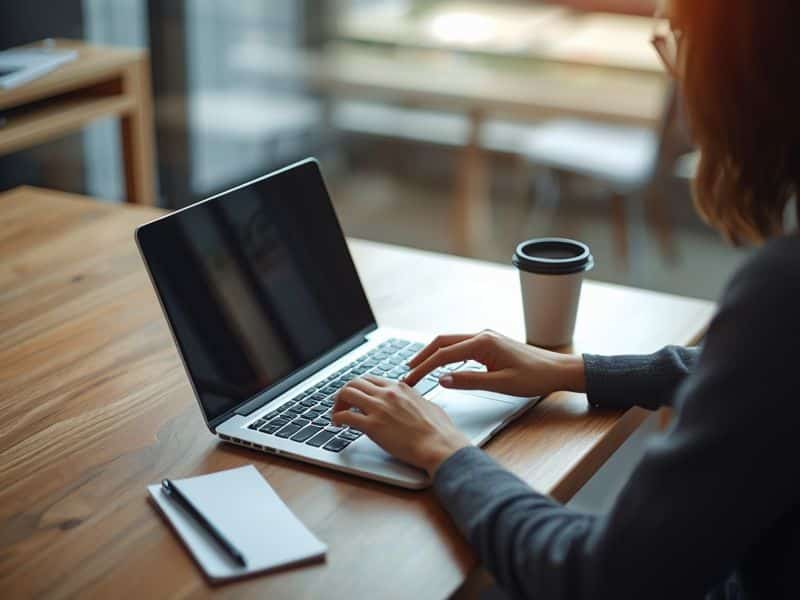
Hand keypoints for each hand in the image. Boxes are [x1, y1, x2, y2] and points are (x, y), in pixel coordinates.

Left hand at [332, 376, 469, 476]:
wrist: (440, 445)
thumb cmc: (439, 430)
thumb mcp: (427, 405)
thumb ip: (415, 400)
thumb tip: (414, 403)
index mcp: (400, 388)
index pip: (371, 379)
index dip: (360, 388)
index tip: (357, 397)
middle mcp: (387, 393)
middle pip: (355, 382)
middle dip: (345, 393)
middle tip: (343, 405)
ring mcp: (379, 408)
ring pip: (347, 393)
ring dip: (338, 403)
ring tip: (337, 414)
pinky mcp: (372, 426)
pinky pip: (346, 416)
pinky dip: (337, 418)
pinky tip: (337, 424)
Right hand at [403, 330, 585, 396]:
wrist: (558, 370)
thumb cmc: (535, 377)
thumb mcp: (501, 384)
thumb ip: (469, 381)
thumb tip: (441, 380)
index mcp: (483, 343)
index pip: (443, 355)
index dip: (424, 368)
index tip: (410, 381)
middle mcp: (482, 335)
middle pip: (442, 342)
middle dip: (422, 357)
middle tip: (407, 372)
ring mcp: (486, 338)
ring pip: (450, 342)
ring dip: (433, 354)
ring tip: (418, 368)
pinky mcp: (490, 344)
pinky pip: (461, 346)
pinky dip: (446, 354)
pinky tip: (441, 365)